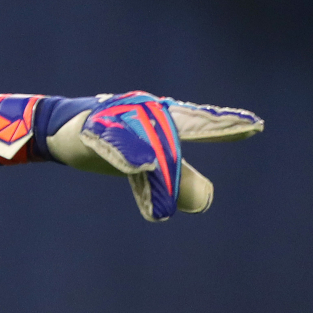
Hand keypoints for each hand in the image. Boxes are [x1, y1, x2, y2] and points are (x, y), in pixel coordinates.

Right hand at [46, 92, 263, 221]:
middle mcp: (143, 113)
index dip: (226, 126)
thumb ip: (177, 177)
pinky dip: (130, 155)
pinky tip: (143, 165)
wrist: (56, 129)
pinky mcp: (93, 130)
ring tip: (185, 181)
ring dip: (168, 164)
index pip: (198, 125)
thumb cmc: (107, 142)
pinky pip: (115, 145)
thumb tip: (207, 199)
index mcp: (158, 121)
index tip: (256, 125)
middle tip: (245, 127)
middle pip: (182, 129)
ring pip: (151, 144)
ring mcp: (118, 119)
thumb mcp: (146, 163)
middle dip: (211, 131)